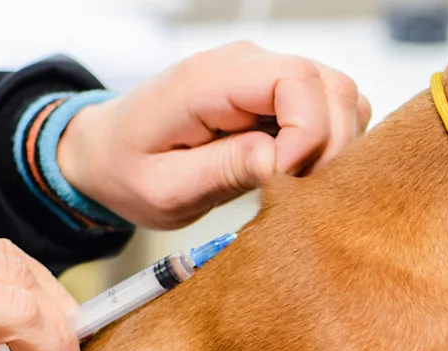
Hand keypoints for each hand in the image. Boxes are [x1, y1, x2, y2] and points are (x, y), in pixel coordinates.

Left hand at [57, 42, 371, 229]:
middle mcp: (242, 64)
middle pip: (329, 86)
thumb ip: (221, 170)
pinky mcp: (275, 92)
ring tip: (297, 182)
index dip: (308, 133)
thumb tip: (279, 162)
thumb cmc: (129, 169)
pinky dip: (329, 141)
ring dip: (334, 144)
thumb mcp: (164, 188)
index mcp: (207, 80)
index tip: (287, 178)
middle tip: (298, 190)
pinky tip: (299, 169)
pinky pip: (329, 106)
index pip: (294, 81)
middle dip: (330, 145)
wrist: (108, 151)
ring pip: (339, 94)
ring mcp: (263, 73)